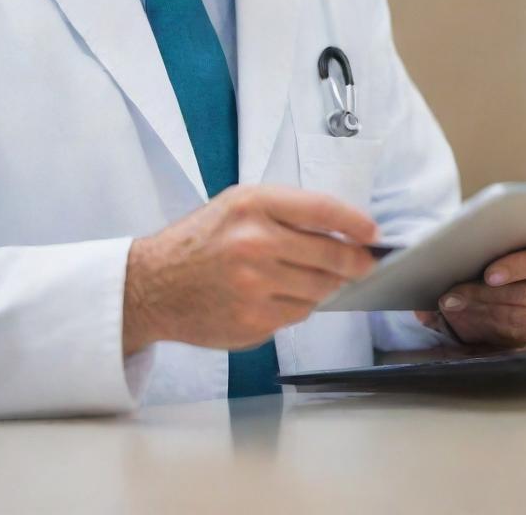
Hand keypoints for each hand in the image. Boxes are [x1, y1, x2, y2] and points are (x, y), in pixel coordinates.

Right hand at [123, 184, 377, 354]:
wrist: (153, 284)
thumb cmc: (199, 241)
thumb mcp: (236, 206)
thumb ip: (286, 213)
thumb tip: (345, 231)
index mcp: (252, 205)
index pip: (323, 210)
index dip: (356, 222)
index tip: (372, 233)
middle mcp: (255, 242)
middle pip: (333, 255)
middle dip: (356, 262)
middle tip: (364, 264)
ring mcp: (255, 285)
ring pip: (321, 289)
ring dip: (326, 286)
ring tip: (310, 278)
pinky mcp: (254, 320)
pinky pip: (300, 314)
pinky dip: (299, 306)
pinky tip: (279, 295)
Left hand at [414, 243, 525, 348]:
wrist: (522, 277)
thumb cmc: (507, 252)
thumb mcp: (503, 243)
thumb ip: (486, 246)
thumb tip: (461, 253)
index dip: (514, 269)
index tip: (489, 276)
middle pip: (522, 297)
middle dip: (482, 297)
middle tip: (451, 296)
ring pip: (512, 321)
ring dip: (477, 314)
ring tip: (449, 306)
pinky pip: (504, 338)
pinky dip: (477, 329)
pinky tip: (456, 320)